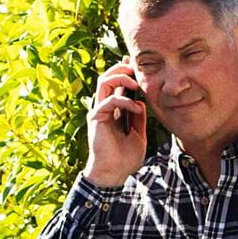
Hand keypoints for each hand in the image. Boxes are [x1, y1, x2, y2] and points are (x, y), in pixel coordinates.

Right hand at [84, 60, 148, 187]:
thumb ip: (139, 117)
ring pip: (104, 82)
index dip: (124, 71)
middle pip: (107, 77)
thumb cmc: (125, 158)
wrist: (114, 174)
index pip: (115, 84)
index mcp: (112, 110)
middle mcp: (103, 108)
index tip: (136, 65)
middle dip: (122, 69)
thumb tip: (141, 102)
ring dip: (121, 78)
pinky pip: (109, 101)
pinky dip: (125, 101)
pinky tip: (137, 109)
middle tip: (136, 69)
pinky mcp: (96, 118)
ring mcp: (98, 112)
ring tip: (136, 83)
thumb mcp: (138, 134)